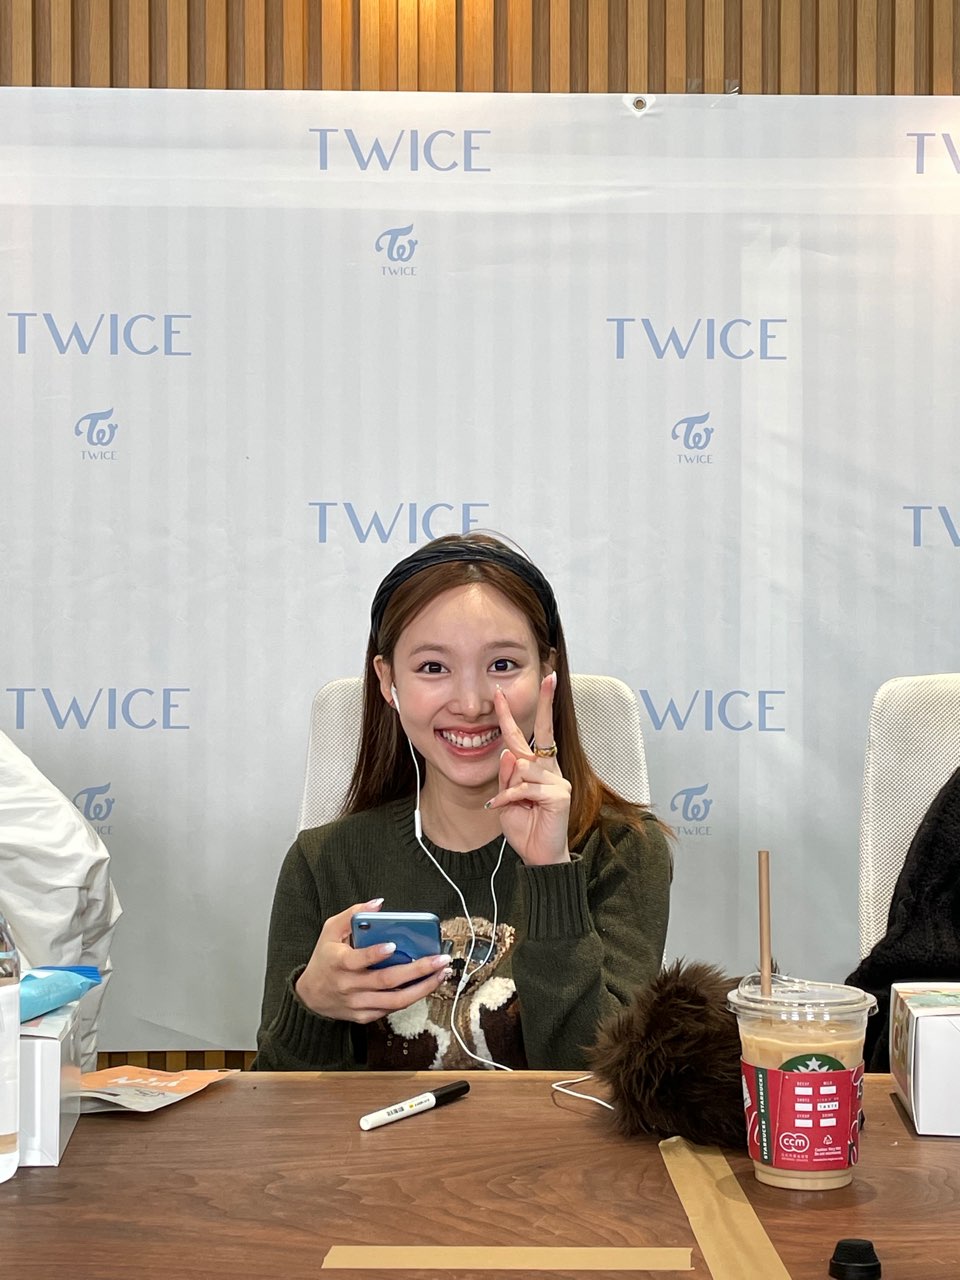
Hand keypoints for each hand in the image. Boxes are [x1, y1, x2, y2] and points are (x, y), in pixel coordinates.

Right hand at [294, 899, 450, 1023]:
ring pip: (395, 1000)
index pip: (358, 960)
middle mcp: (349, 985)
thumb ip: (352, 914)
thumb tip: (378, 903)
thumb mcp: (330, 931)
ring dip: (423, 988)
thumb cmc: (325, 958)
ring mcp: (358, 1003)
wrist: (310, 996)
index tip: (393, 945)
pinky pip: (392, 1009)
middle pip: (387, 981)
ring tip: (441, 973)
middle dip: (417, 970)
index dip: (375, 954)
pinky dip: (412, 998)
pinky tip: (427, 985)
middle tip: (440, 959)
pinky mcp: (365, 1016)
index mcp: (339, 962)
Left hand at [485, 672, 571, 865]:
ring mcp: (557, 780)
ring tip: (512, 805)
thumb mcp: (506, 799)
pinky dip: (511, 798)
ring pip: (523, 766)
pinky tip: (512, 808)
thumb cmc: (525, 827)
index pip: (525, 736)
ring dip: (509, 787)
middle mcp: (549, 769)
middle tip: (548, 678)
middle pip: (544, 731)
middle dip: (546, 703)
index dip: (513, 715)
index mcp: (535, 768)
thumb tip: (509, 754)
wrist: (538, 855)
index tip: (505, 692)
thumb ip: (507, 777)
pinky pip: (525, 787)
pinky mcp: (559, 794)